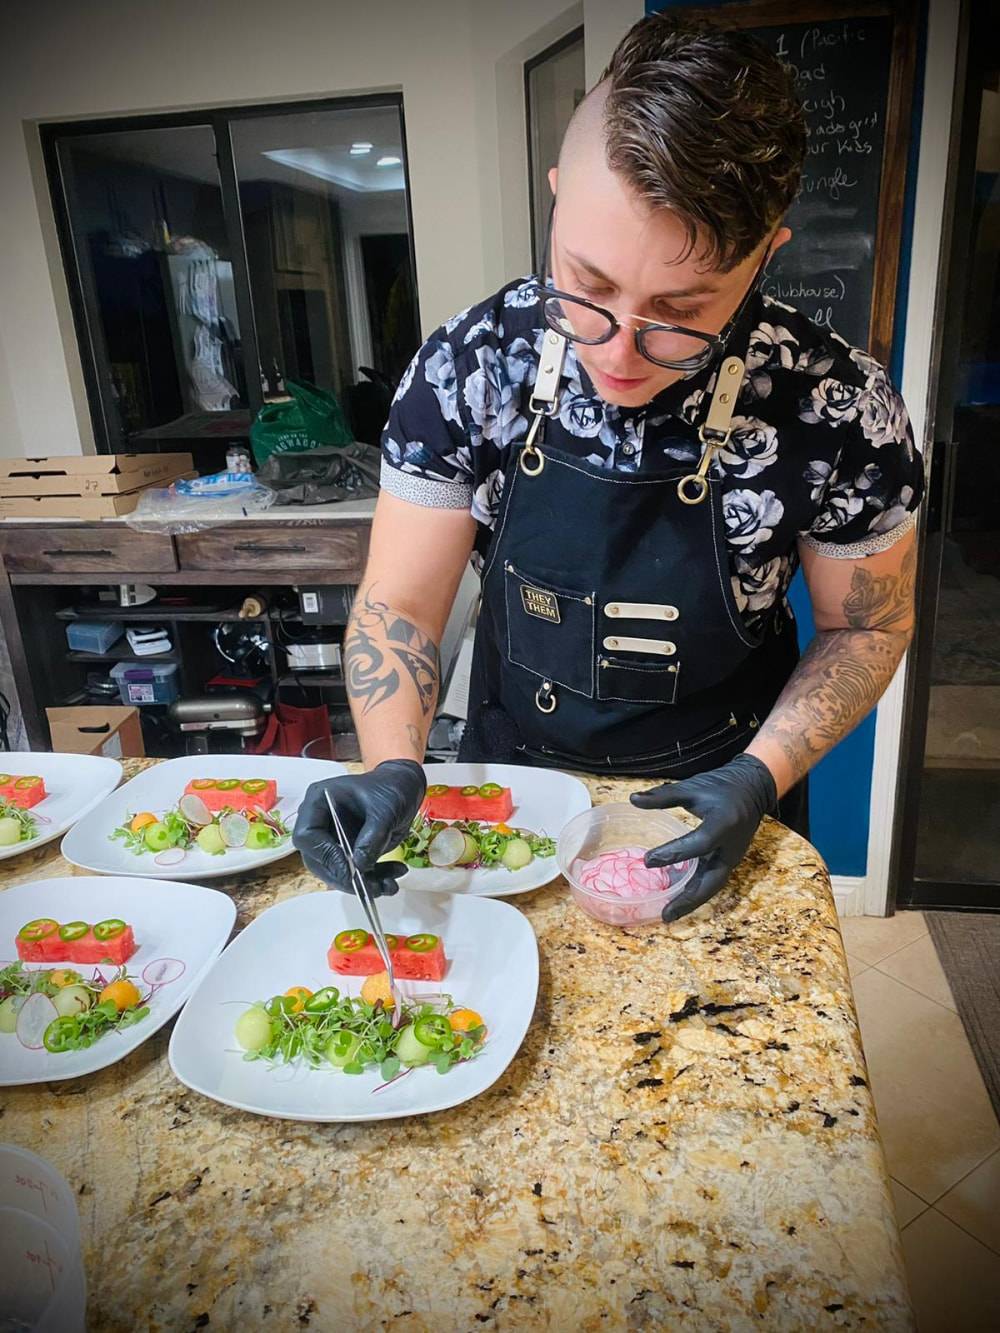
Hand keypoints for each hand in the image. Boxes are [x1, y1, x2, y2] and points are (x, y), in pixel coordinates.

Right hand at [292, 759, 425, 896]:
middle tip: (374, 887)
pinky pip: (352, 873)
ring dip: (363, 884)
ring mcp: (332, 838)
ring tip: (389, 885)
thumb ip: (372, 837)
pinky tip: (391, 879)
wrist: (403, 788)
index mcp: (319, 801)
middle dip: (346, 878)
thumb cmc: (391, 789)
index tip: (351, 869)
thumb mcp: (386, 810)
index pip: (308, 835)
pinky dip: (372, 880)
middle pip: (319, 860)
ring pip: (336, 872)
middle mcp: (320, 822)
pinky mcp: (345, 852)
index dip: (326, 855)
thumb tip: (358, 865)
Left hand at [630, 754, 776, 922]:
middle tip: (665, 915)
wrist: (753, 788)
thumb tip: (633, 800)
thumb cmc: (722, 786)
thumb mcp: (693, 787)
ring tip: (668, 914)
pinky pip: (711, 878)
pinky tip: (675, 896)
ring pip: (712, 885)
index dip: (673, 854)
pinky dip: (695, 889)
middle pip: (712, 881)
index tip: (648, 860)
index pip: (699, 844)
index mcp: (724, 824)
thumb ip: (664, 796)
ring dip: (691, 900)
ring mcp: (732, 856)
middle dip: (689, 899)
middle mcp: (731, 847)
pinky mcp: (728, 860)